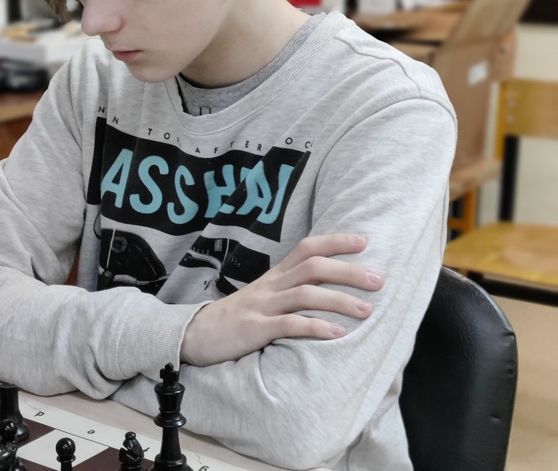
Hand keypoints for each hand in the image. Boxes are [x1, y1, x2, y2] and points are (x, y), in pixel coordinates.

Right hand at [180, 233, 382, 366]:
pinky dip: (315, 328)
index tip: (365, 241)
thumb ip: (290, 289)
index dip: (336, 242)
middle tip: (379, 280)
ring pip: (306, 295)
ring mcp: (262, 306)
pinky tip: (337, 334)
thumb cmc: (237, 317)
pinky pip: (289, 325)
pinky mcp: (255, 329)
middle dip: (349, 271)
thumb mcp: (263, 296)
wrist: (196, 334)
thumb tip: (327, 286)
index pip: (307, 248)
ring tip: (367, 310)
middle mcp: (271, 286)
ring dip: (340, 301)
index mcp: (275, 276)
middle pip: (313, 267)